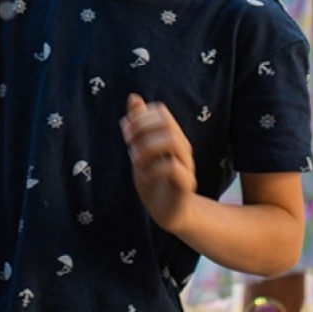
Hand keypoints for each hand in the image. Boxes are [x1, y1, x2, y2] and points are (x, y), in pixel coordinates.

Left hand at [120, 94, 196, 232]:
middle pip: (168, 124)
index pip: (161, 113)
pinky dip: (152, 169)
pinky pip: (173, 169)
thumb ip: (139, 127)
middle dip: (142, 129)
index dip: (141, 116)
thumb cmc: (155, 179)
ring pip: (172, 141)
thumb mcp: (141, 150)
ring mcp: (186, 167)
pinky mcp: (185, 187)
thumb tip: (134, 98)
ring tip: (134, 159)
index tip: (125, 130)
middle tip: (127, 143)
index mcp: (173, 138)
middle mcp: (182, 149)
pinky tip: (143, 176)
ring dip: (147, 147)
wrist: (170, 214)